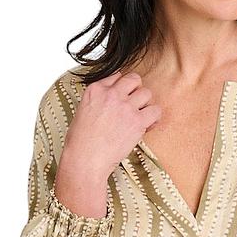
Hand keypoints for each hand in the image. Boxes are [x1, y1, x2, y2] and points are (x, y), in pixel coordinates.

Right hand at [53, 71, 160, 216]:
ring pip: (147, 93)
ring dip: (145, 104)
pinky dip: (154, 118)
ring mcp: (125, 106)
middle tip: (132, 106)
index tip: (122, 99)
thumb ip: (98, 100)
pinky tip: (147, 125)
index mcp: (95, 90)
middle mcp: (111, 94)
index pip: (117, 76)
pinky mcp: (137, 121)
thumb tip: (112, 101)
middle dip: (136, 91)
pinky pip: (156, 110)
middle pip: (134, 79)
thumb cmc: (81, 142)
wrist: (85, 160)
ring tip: (138, 117)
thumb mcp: (83, 111)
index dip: (122, 88)